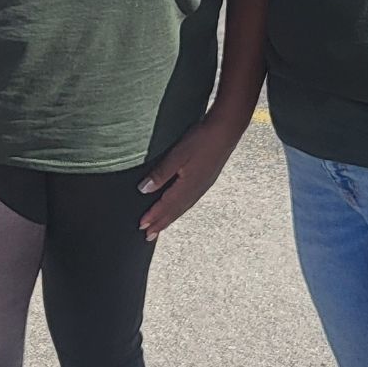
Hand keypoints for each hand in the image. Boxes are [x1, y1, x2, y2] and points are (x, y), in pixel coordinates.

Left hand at [139, 110, 248, 240]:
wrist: (226, 131)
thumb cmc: (202, 140)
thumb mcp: (177, 155)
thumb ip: (160, 174)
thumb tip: (144, 189)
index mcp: (187, 186)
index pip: (166, 206)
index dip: (153, 217)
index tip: (142, 227)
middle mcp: (195, 190)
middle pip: (174, 211)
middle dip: (160, 223)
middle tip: (149, 235)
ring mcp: (202, 186)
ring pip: (182, 208)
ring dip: (170, 218)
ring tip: (160, 225)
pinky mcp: (206, 180)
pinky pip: (189, 201)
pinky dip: (179, 208)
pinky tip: (178, 206)